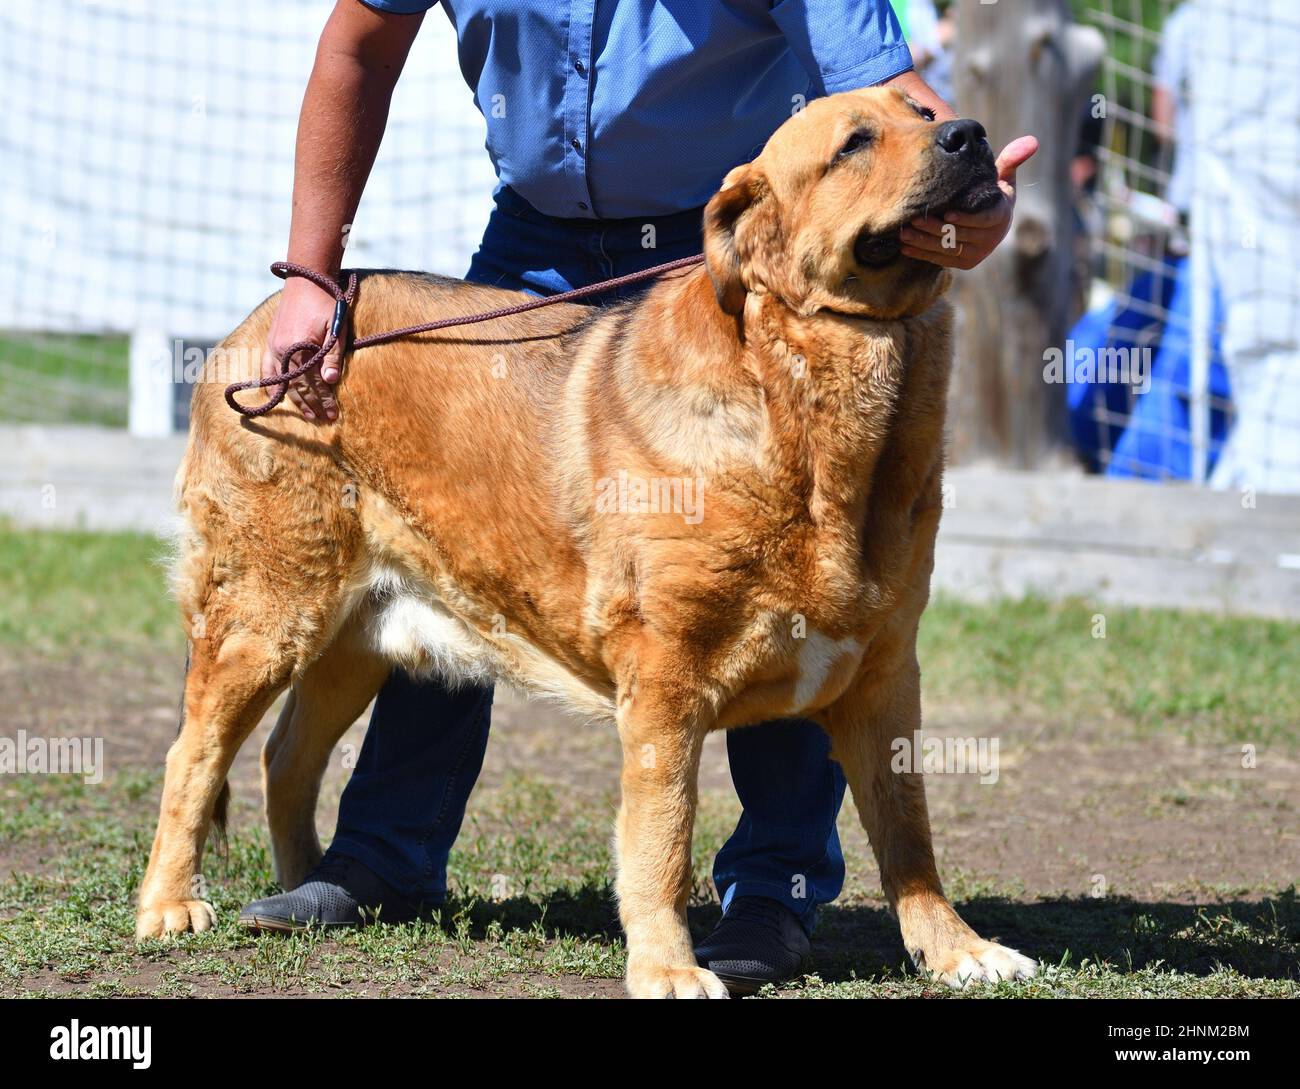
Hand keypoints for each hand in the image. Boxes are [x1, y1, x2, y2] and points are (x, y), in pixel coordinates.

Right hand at [260, 278, 344, 420]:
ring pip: (282, 380)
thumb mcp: (336, 328)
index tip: (333, 415)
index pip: (311, 383)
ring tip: (308, 414)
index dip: (322, 400)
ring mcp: (273, 346)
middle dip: (312, 404)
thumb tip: (331, 381)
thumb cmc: (326, 302)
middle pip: (297, 385)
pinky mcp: (271, 341)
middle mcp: (281, 350)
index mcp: (298, 347)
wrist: (306, 279)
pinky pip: (267, 368)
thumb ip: (332, 355)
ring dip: (296, 399)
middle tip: (324, 420)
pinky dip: (270, 383)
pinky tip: (274, 396)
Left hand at [900, 135, 1038, 269]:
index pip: (984, 220)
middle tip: (913, 218)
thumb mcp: (1004, 177)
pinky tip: (905, 247)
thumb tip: (1031, 141)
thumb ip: (1011, 160)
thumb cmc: (992, 193)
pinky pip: (940, 260)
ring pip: (947, 249)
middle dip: (934, 228)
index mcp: (1000, 216)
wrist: (990, 223)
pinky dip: (921, 254)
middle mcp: (990, 239)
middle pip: (960, 235)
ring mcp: (977, 254)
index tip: (947, 212)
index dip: (966, 218)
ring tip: (904, 232)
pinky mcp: (964, 264)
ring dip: (923, 241)